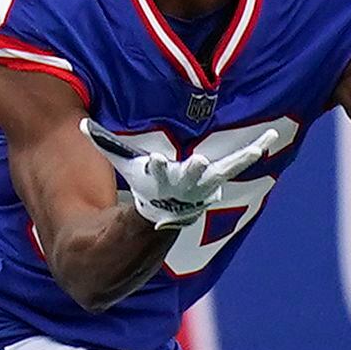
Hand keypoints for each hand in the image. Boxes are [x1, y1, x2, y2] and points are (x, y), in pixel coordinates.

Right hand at [82, 118, 279, 227]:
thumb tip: (81, 124)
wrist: (154, 225)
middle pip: (191, 179)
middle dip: (195, 172)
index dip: (156, 169)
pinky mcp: (217, 178)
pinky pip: (238, 162)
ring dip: (240, 158)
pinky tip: (268, 138)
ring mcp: (204, 184)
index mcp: (158, 184)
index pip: (156, 175)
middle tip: (200, 162)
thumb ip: (105, 146)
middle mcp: (183, 187)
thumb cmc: (137, 192)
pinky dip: (252, 150)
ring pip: (224, 170)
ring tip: (260, 143)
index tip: (154, 160)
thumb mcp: (122, 169)